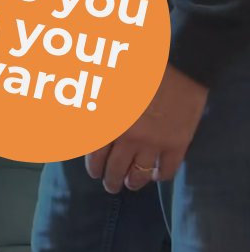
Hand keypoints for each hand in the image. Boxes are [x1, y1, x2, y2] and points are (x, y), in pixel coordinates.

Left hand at [85, 64, 207, 192]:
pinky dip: (159, 176)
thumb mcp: (105, 80)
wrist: (179, 66)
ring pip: (140, 173)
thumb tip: (72, 105)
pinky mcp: (177, 144)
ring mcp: (154, 143)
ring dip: (133, 182)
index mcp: (109, 119)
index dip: (93, 165)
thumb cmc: (138, 67)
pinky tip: (155, 176)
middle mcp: (129, 136)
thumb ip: (87, 97)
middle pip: (116, 167)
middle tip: (110, 185)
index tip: (93, 171)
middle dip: (111, 179)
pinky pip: (167, 169)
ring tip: (130, 185)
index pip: (95, 152)